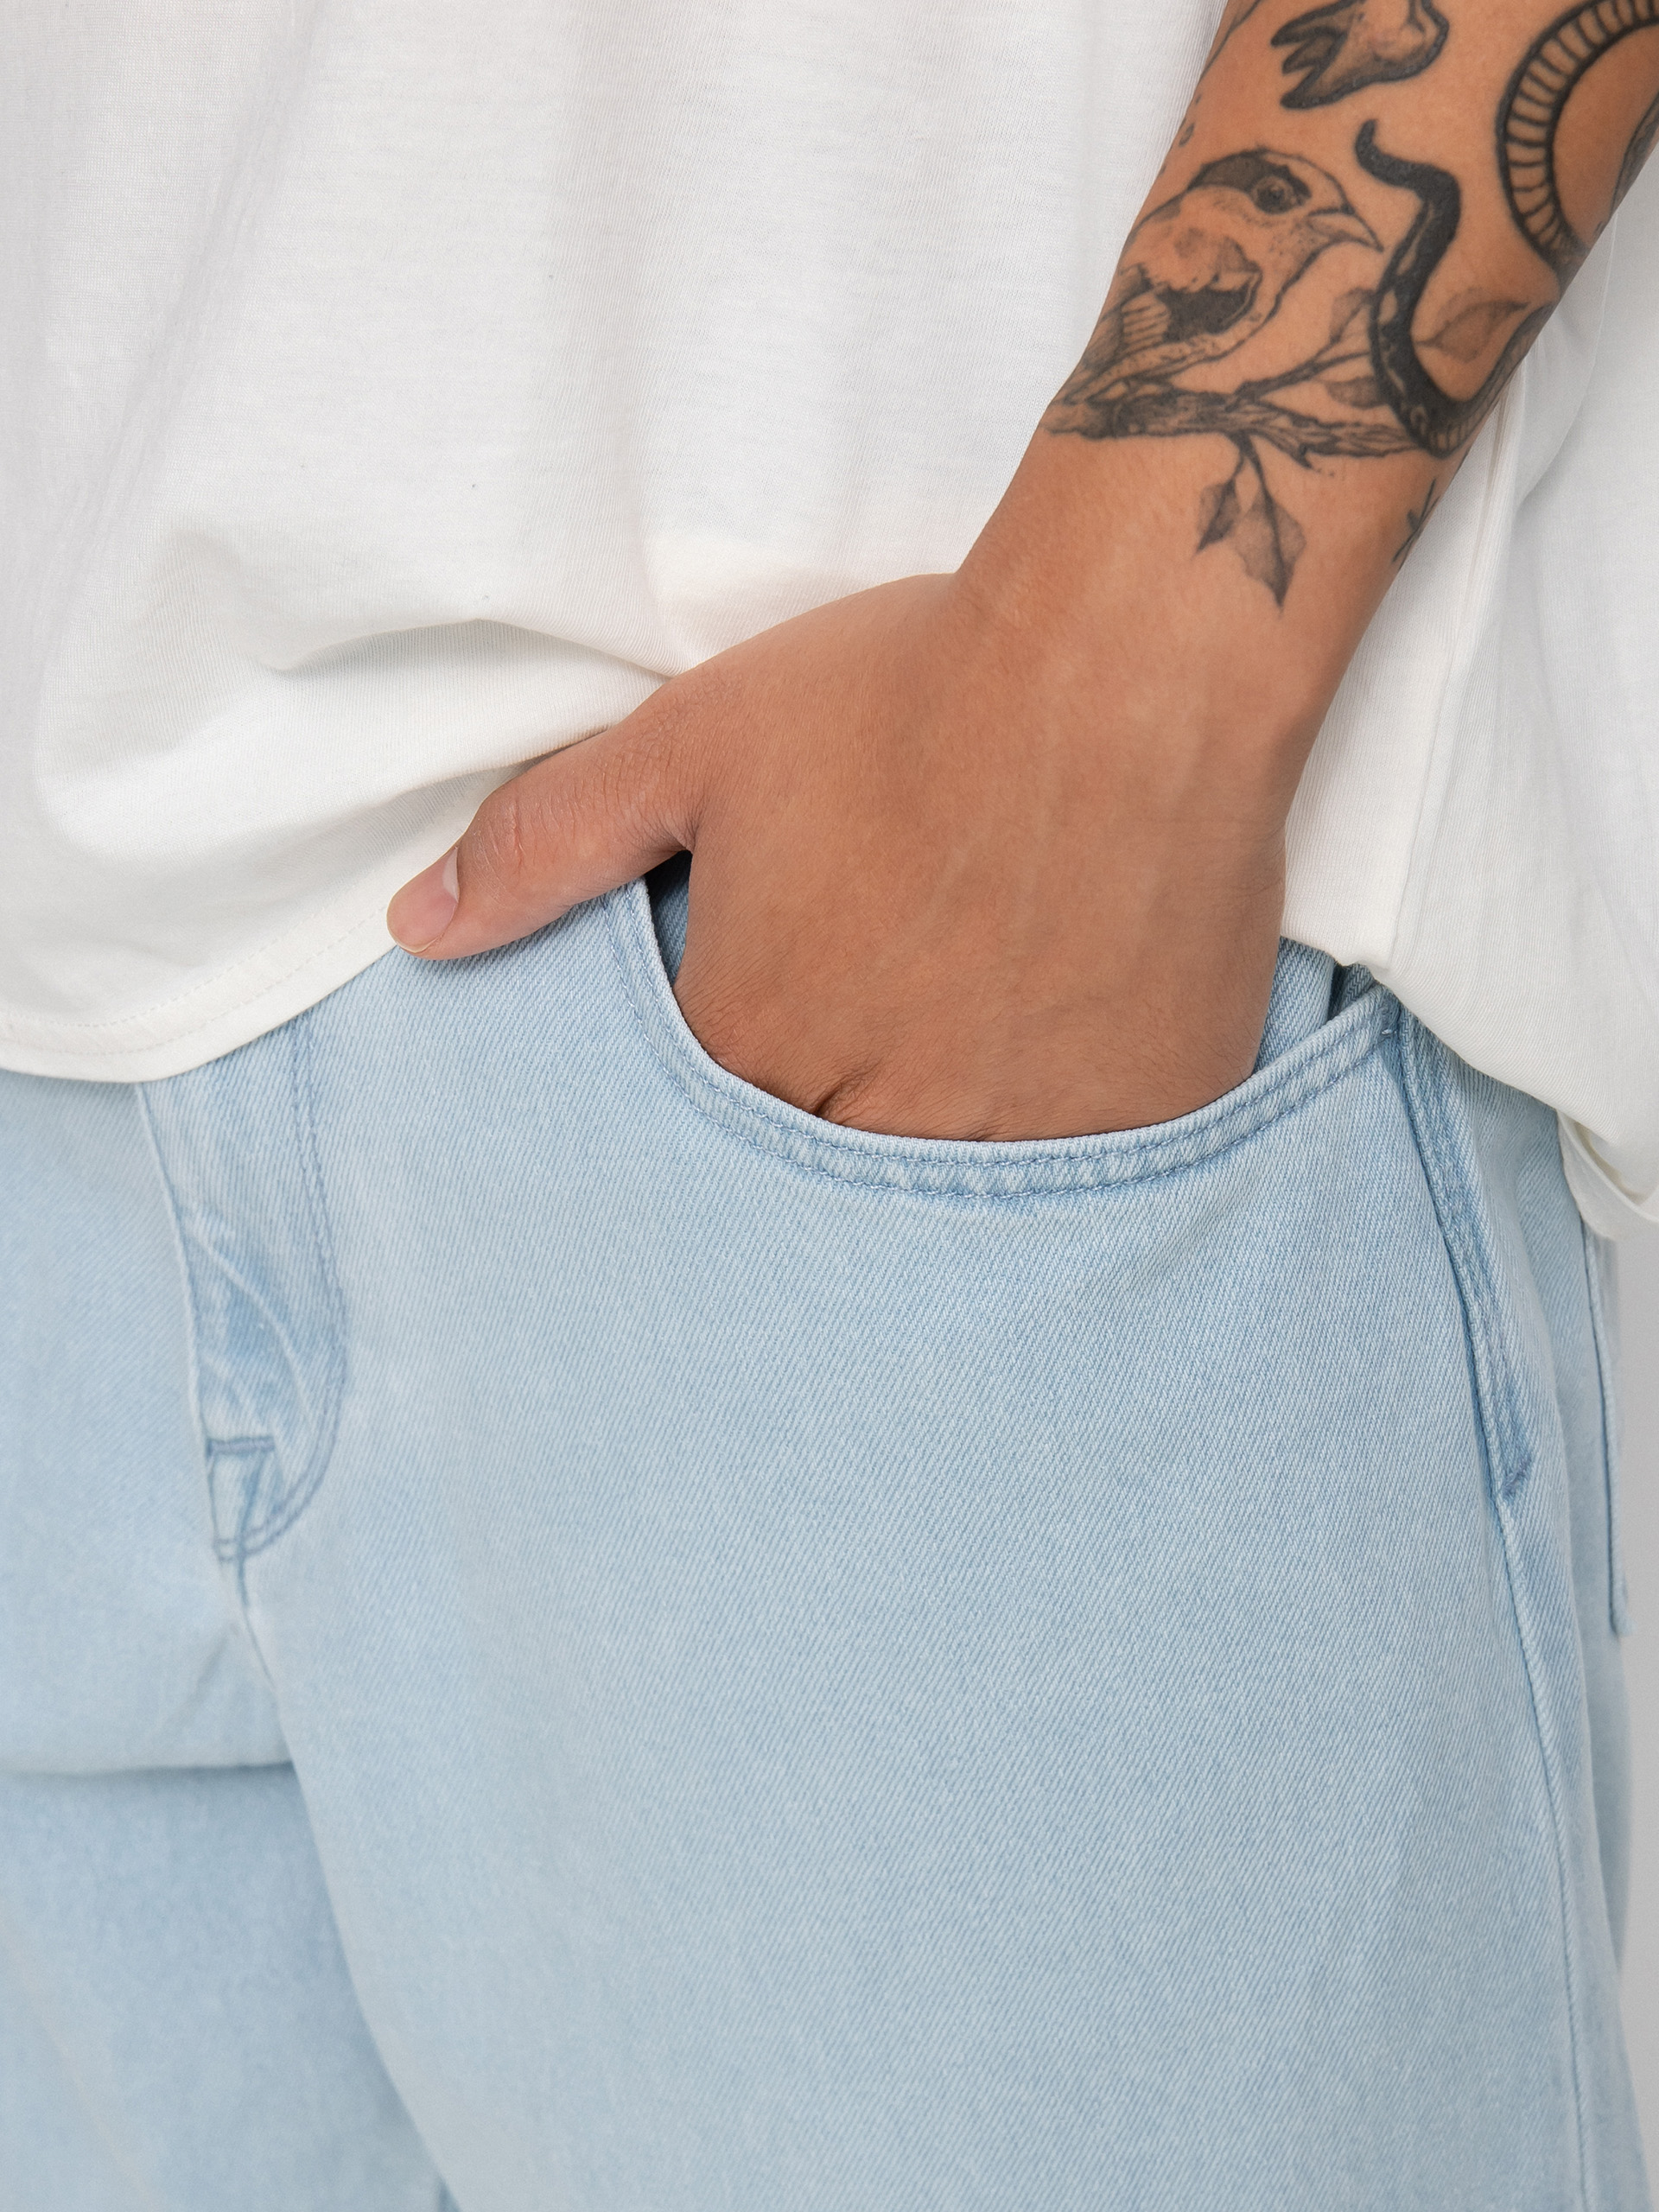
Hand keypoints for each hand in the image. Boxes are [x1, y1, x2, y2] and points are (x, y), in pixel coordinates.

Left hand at [387, 468, 1304, 1140]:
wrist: (1138, 657)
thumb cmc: (907, 693)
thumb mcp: (696, 742)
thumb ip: (548, 842)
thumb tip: (418, 926)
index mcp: (756, 1041)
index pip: (689, 1144)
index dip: (713, 1096)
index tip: (756, 1043)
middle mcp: (878, 1120)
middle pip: (814, 1187)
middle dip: (817, 1131)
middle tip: (856, 1050)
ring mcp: (1018, 1136)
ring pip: (939, 1206)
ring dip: (928, 1157)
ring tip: (951, 1067)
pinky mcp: (1137, 1124)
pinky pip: (1072, 1191)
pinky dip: (1047, 1154)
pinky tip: (1048, 1078)